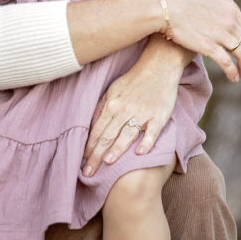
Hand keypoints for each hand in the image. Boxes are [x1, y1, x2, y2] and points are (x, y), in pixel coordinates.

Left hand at [82, 36, 184, 175]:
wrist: (159, 67)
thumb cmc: (134, 80)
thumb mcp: (112, 90)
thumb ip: (102, 108)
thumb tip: (91, 125)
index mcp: (112, 104)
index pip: (97, 131)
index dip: (88, 148)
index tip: (81, 163)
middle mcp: (125, 110)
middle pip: (108, 136)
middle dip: (96, 155)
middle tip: (88, 173)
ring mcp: (142, 113)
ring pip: (127, 134)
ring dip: (117, 149)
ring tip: (108, 163)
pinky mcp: (159, 116)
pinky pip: (152, 132)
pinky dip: (146, 142)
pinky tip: (140, 154)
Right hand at [160, 0, 240, 82]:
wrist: (164, 6)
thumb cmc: (176, 1)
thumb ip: (216, 4)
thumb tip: (219, 11)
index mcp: (228, 5)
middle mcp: (229, 18)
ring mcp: (220, 32)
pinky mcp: (209, 46)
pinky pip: (228, 63)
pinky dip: (233, 72)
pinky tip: (233, 78)